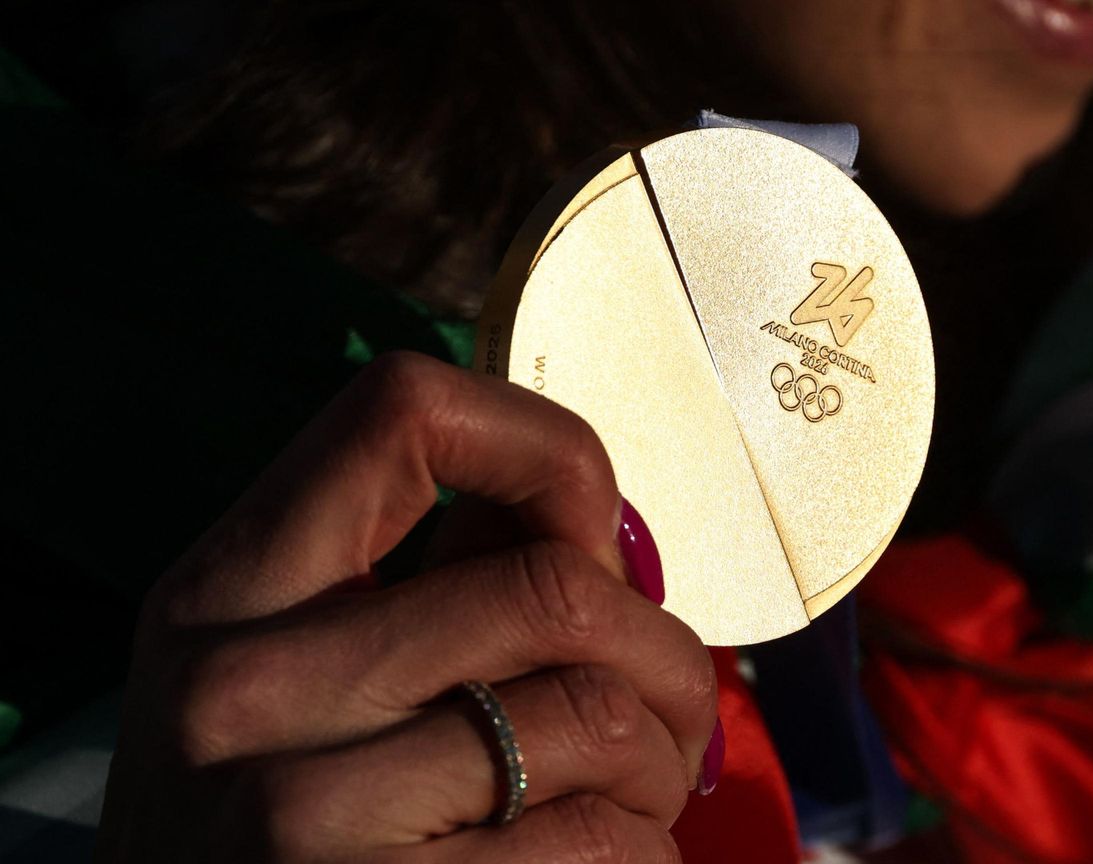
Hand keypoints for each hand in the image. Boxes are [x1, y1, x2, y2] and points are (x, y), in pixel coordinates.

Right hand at [96, 352, 718, 862]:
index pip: (403, 413)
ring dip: (661, 765)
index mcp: (223, 596)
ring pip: (600, 718)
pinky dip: (644, 852)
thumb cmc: (276, 843)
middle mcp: (240, 690)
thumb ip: (429, 589)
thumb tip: (595, 522)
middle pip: (555, 589)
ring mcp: (299, 812)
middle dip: (661, 654)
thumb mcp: (291, 692)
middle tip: (668, 714)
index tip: (594, 536)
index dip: (546, 449)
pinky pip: (603, 842)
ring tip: (631, 803)